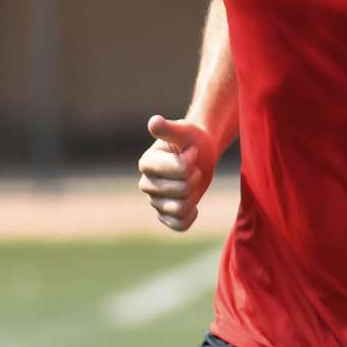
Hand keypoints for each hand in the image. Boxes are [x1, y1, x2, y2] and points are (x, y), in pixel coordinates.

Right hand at [137, 115, 216, 231]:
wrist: (200, 152)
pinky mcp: (166, 214)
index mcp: (147, 163)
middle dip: (195, 177)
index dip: (192, 161)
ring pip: (180, 209)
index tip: (191, 151)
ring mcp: (155, 201)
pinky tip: (194, 206)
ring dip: (194, 194)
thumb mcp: (183, 130)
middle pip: (181, 190)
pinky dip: (189, 217)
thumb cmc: (191, 139)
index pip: (179, 170)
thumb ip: (169, 129)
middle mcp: (146, 184)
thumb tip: (154, 122)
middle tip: (194, 167)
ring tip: (192, 181)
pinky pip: (178, 225)